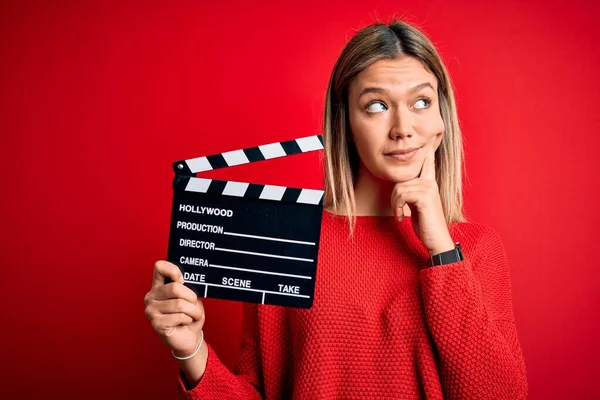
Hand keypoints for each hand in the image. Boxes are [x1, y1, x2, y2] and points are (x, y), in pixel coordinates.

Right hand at [144, 261, 204, 356]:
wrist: (189, 338)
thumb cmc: (189, 316)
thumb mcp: (191, 297)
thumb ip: (187, 287)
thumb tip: (187, 281)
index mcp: (159, 286)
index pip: (160, 267)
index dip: (174, 271)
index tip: (183, 280)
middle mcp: (151, 296)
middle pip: (175, 288)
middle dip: (191, 297)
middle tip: (194, 304)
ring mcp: (151, 311)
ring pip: (179, 304)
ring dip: (193, 311)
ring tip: (193, 315)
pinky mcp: (156, 324)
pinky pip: (179, 316)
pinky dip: (189, 319)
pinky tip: (186, 322)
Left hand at [391, 140, 454, 255]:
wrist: (436, 240)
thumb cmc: (426, 225)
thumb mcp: (416, 206)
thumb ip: (411, 194)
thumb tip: (400, 187)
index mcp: (430, 184)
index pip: (428, 163)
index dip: (427, 151)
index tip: (430, 137)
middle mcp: (431, 183)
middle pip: (400, 182)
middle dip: (394, 199)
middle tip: (398, 212)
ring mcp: (429, 189)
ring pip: (399, 189)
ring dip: (394, 205)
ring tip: (399, 215)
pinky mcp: (425, 197)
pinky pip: (401, 196)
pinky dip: (397, 208)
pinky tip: (401, 218)